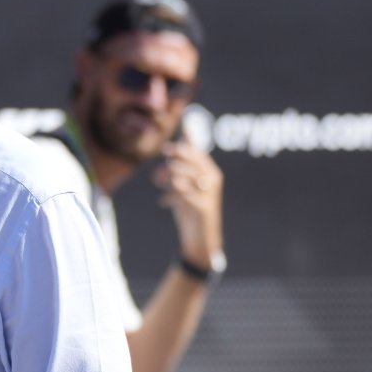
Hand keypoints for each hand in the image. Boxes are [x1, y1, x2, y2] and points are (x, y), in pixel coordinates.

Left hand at [151, 137, 223, 268]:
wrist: (200, 238)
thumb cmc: (191, 207)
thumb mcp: (186, 183)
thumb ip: (184, 161)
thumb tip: (181, 133)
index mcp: (210, 171)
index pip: (196, 152)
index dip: (181, 147)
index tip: (165, 149)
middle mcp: (213, 179)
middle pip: (189, 161)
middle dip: (170, 163)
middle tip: (158, 174)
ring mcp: (210, 193)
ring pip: (184, 176)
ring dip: (168, 178)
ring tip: (160, 183)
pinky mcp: (204, 207)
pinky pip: (183, 194)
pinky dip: (170, 196)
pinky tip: (163, 201)